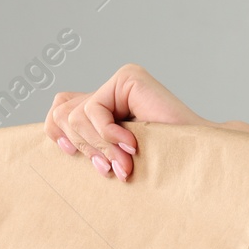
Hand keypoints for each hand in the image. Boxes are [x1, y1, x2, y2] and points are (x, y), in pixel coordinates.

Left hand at [45, 63, 208, 178]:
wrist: (195, 160)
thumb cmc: (158, 164)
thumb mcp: (110, 156)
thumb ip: (86, 139)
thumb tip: (53, 128)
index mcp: (106, 105)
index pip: (59, 111)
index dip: (61, 136)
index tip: (90, 161)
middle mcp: (111, 89)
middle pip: (62, 113)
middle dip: (84, 148)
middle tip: (112, 170)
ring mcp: (120, 81)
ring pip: (75, 116)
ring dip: (100, 148)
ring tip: (126, 165)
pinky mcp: (128, 78)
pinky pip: (93, 110)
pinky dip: (108, 135)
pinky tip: (132, 146)